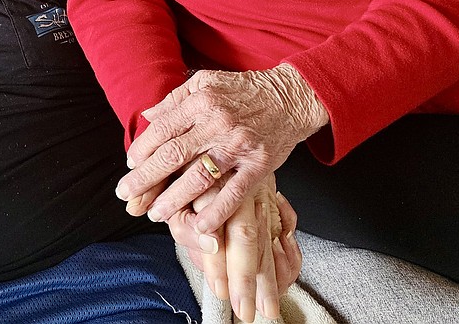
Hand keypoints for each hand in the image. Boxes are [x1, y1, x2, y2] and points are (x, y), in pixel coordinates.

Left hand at [117, 65, 327, 233]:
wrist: (290, 97)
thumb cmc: (243, 91)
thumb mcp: (206, 82)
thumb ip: (175, 99)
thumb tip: (147, 115)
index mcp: (201, 100)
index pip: (162, 129)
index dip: (142, 149)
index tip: (130, 164)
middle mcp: (218, 122)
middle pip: (174, 155)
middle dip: (145, 178)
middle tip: (126, 194)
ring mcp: (239, 145)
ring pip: (199, 176)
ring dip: (174, 199)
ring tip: (155, 213)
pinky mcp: (260, 165)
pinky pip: (234, 193)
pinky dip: (215, 212)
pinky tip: (198, 226)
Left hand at [168, 175, 301, 321]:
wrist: (208, 150)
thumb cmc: (182, 176)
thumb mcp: (171, 196)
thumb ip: (184, 222)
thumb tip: (211, 244)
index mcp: (215, 185)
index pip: (218, 228)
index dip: (221, 263)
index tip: (221, 291)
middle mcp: (242, 189)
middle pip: (250, 236)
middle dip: (248, 278)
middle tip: (246, 312)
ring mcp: (260, 194)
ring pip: (269, 237)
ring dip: (270, 275)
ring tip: (268, 307)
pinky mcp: (272, 200)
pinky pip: (287, 228)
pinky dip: (287, 255)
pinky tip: (282, 278)